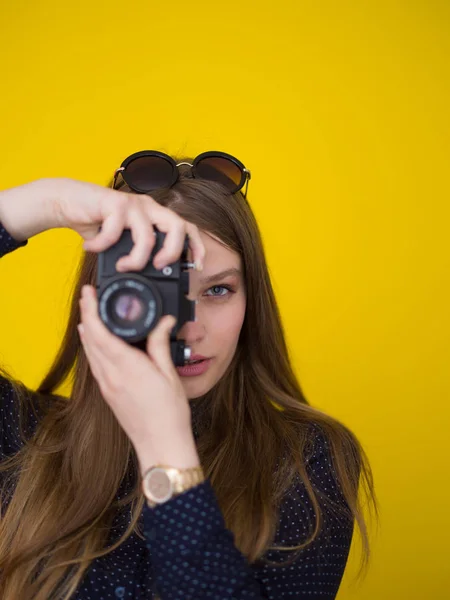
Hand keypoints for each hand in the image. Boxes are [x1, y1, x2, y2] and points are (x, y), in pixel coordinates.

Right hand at [52, 178, 204, 270]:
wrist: (67, 202)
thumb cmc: (97, 223)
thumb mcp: (122, 242)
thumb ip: (137, 252)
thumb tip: (150, 277)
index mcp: (156, 216)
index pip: (186, 228)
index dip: (196, 247)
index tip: (196, 267)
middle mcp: (149, 207)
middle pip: (177, 226)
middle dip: (172, 252)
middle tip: (158, 267)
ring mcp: (133, 204)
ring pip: (147, 235)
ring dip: (135, 258)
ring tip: (122, 266)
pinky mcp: (113, 203)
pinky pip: (115, 231)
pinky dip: (102, 245)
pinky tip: (92, 247)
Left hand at [78, 283, 196, 473]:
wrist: (161, 445)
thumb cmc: (169, 414)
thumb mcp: (170, 374)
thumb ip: (161, 344)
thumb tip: (164, 321)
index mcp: (127, 368)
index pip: (100, 332)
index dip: (91, 309)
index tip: (89, 293)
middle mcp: (111, 376)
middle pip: (89, 339)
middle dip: (86, 314)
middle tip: (88, 296)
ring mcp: (107, 386)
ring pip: (89, 351)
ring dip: (87, 330)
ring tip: (89, 313)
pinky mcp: (108, 394)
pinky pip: (94, 364)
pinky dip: (92, 347)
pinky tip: (96, 342)